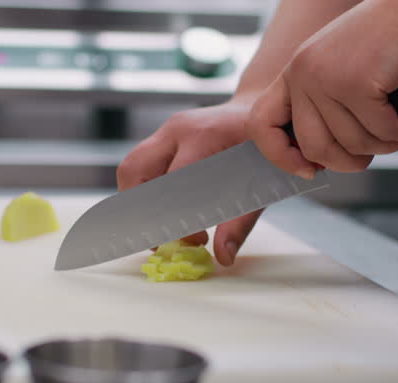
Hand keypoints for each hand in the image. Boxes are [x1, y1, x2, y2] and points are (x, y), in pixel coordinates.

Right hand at [116, 98, 261, 265]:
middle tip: (161, 240)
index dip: (176, 218)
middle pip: (134, 169)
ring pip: (132, 168)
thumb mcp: (262, 182)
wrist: (264, 111)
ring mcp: (167, 131)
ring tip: (164, 230)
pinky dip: (148, 193)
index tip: (193, 241)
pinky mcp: (165, 138)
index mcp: (203, 136)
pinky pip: (143, 167)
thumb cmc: (265, 146)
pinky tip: (169, 213)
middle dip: (140, 210)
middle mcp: (177, 129)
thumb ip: (241, 222)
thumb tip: (223, 256)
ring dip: (140, 203)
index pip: (172, 182)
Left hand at [248, 0, 397, 178]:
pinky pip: (384, 131)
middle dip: (349, 162)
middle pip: (315, 147)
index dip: (281, 156)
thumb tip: (318, 161)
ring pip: (354, 143)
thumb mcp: (340, 74)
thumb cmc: (387, 43)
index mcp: (294, 74)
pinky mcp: (357, 84)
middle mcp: (303, 74)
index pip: (261, 124)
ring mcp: (327, 78)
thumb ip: (324, 109)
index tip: (309, 169)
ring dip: (390, 145)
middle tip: (375, 155)